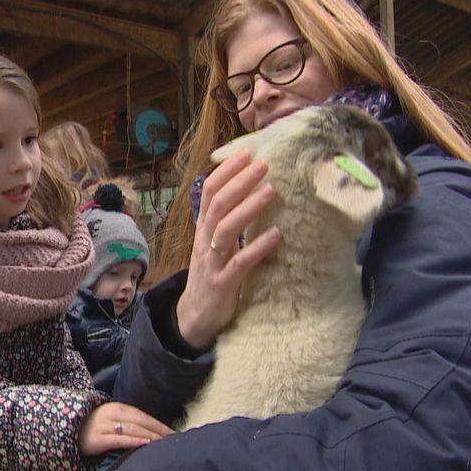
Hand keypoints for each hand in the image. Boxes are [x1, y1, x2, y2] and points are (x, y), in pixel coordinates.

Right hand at [77, 402, 172, 456]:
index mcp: (117, 408)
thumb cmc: (94, 428)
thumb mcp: (111, 420)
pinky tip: (145, 444)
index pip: (142, 415)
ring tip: (163, 443)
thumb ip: (128, 423)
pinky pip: (118, 440)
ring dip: (150, 436)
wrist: (67, 433)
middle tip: (172, 439)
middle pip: (140, 422)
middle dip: (158, 431)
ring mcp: (103, 426)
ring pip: (132, 430)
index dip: (158, 424)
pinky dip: (133, 441)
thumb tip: (152, 432)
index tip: (172, 432)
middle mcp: (111, 414)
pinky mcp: (97, 439)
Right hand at [176, 149, 280, 350]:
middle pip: (218, 205)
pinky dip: (257, 247)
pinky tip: (276, 235)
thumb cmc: (212, 275)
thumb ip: (227, 221)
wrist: (195, 317)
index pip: (209, 192)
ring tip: (271, 191)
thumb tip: (249, 193)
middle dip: (240, 182)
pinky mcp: (222, 285)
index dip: (226, 171)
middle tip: (264, 164)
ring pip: (225, 229)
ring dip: (249, 208)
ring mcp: (211, 263)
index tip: (247, 152)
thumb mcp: (215, 245)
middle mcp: (204, 241)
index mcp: (203, 229)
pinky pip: (239, 263)